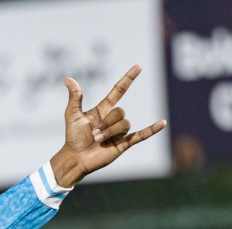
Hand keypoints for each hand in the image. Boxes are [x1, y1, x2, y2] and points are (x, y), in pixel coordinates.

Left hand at [50, 65, 166, 187]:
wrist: (76, 158)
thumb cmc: (73, 137)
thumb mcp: (73, 115)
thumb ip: (74, 97)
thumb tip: (68, 79)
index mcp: (103, 110)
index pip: (119, 90)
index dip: (128, 79)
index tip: (139, 67)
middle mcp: (113, 119)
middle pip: (120, 112)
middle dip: (107, 123)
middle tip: (93, 134)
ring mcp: (119, 132)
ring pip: (125, 124)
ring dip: (111, 132)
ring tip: (98, 140)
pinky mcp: (123, 144)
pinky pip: (141, 135)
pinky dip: (152, 129)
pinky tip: (163, 123)